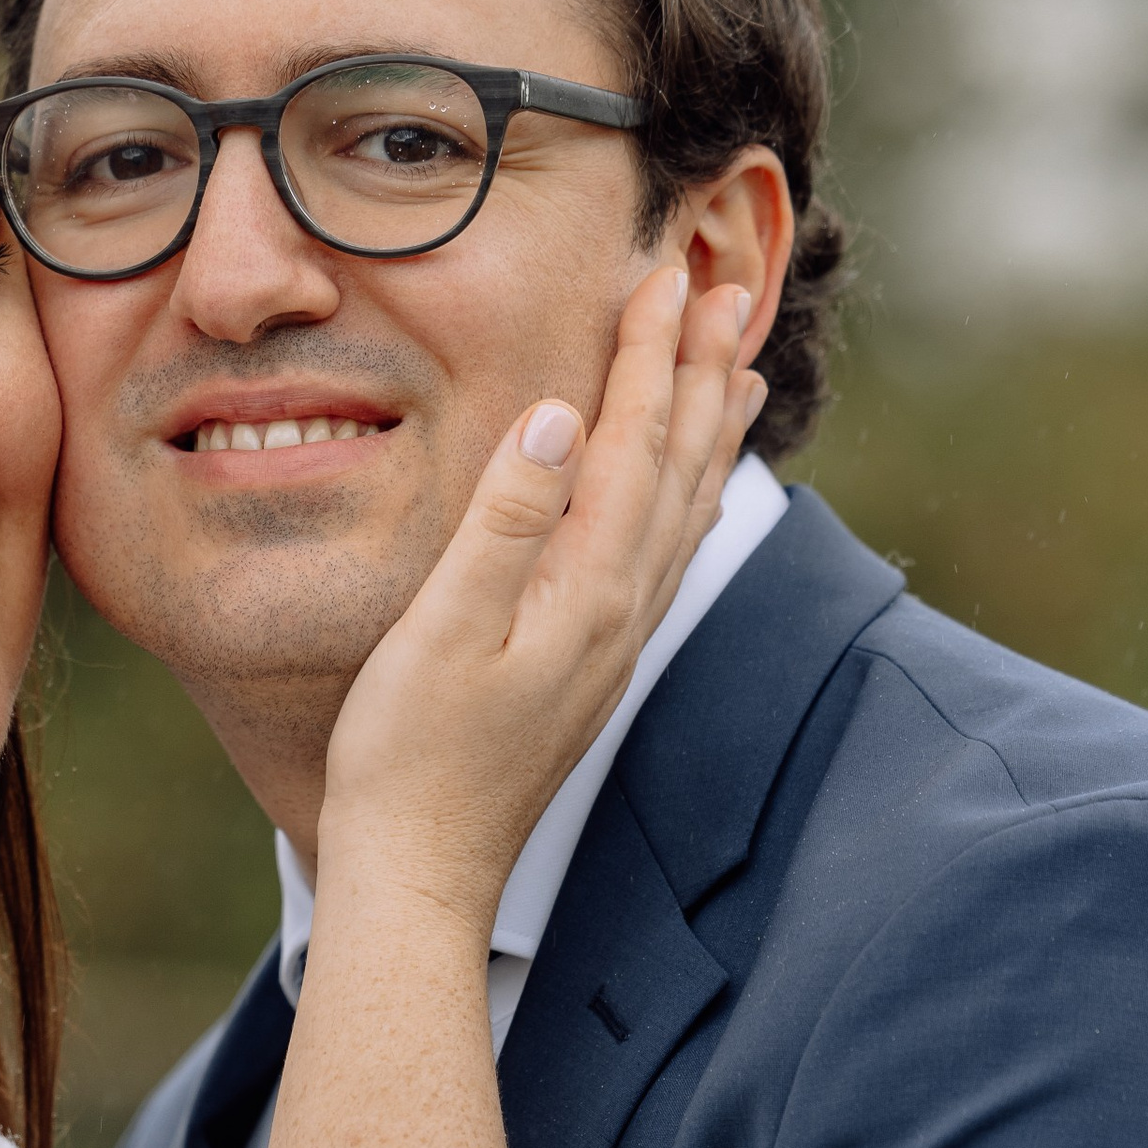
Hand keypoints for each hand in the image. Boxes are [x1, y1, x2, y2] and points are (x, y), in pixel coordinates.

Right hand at [319, 264, 760, 926]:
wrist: (421, 871)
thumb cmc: (407, 756)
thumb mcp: (441, 629)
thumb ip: (505, 520)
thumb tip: (558, 416)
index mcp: (584, 590)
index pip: (630, 443)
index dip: (650, 354)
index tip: (665, 276)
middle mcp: (618, 612)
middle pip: (677, 467)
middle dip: (699, 372)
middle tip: (725, 290)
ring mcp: (613, 643)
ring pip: (684, 511)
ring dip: (709, 431)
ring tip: (739, 367)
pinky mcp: (595, 667)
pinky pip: (666, 557)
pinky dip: (688, 499)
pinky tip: (690, 491)